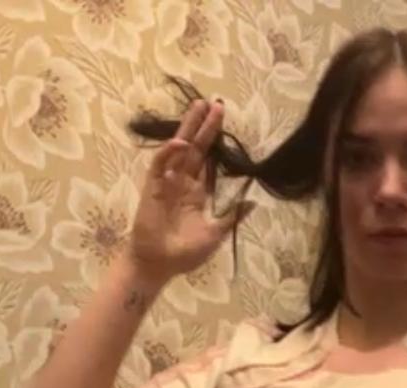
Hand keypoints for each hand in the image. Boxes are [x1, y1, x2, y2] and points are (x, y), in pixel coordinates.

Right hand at [128, 100, 253, 283]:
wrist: (158, 265)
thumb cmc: (184, 254)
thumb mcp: (215, 234)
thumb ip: (232, 216)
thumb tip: (253, 202)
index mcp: (197, 192)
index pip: (207, 160)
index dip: (215, 141)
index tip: (223, 121)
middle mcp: (182, 182)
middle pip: (195, 147)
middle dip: (205, 126)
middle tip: (216, 103)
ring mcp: (167, 182)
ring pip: (179, 148)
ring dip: (188, 128)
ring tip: (199, 106)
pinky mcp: (153, 187)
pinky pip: (160, 165)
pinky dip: (169, 153)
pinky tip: (182, 143)